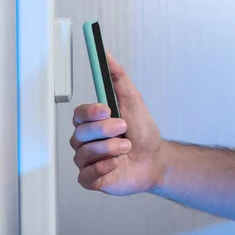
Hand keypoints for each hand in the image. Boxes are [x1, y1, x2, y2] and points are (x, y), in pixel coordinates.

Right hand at [70, 53, 163, 195]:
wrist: (156, 160)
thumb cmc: (143, 132)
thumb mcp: (133, 100)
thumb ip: (118, 78)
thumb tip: (107, 55)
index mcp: (92, 122)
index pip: (79, 114)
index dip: (91, 112)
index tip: (107, 109)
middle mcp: (86, 140)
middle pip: (80, 133)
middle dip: (104, 131)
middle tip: (123, 128)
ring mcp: (87, 160)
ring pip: (84, 154)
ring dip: (109, 149)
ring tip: (126, 147)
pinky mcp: (92, 179)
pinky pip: (85, 175)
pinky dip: (102, 168)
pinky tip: (116, 164)